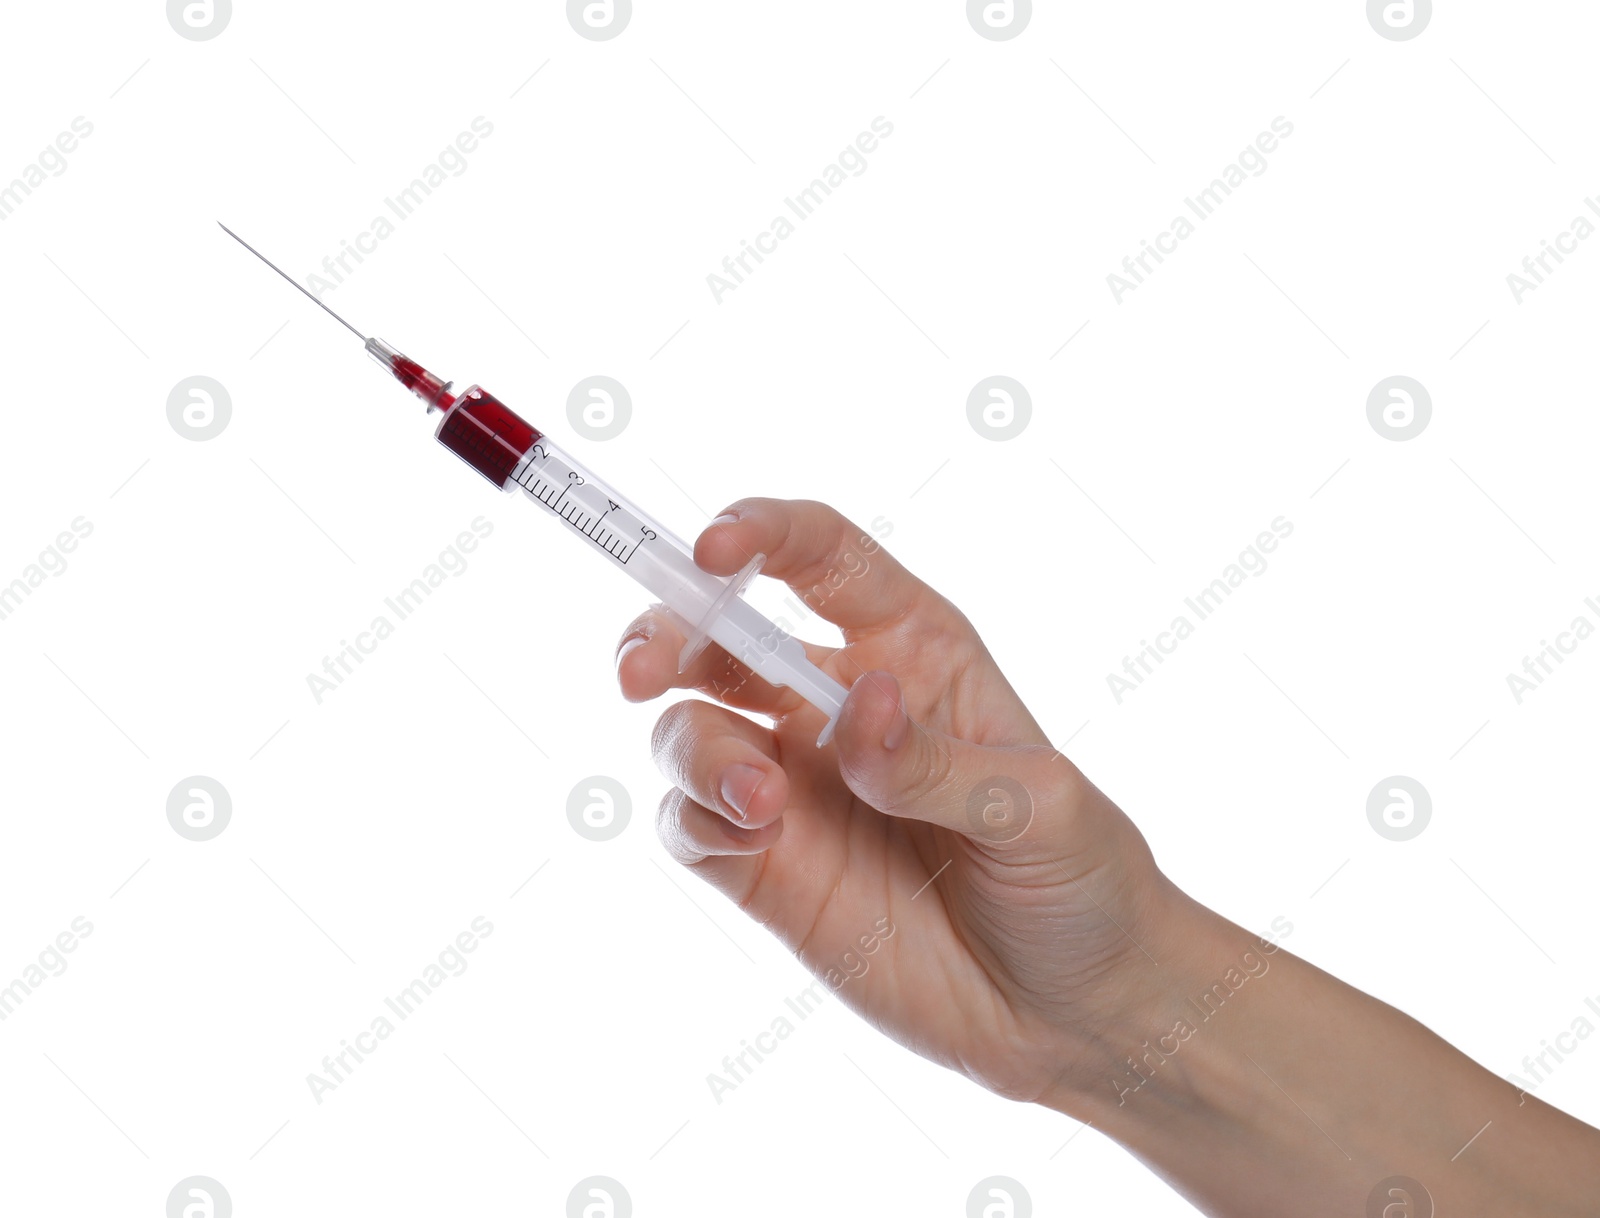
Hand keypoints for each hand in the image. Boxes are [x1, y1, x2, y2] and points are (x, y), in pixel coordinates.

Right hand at [615, 498, 1172, 1103]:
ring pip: (691, 728)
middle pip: (719, 636)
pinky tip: (751, 842)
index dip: (760, 534)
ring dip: (697, 749)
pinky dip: (696, 818)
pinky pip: (689, 821)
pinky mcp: (765, 866)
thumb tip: (858, 711)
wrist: (1072, 1009)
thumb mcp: (1039, 808)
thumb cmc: (1079, 879)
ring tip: (761, 803)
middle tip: (641, 670)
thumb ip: (937, 763)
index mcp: (912, 650)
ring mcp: (794, 785)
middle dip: (666, 633)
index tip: (712, 548)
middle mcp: (837, 704)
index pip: (821, 558)